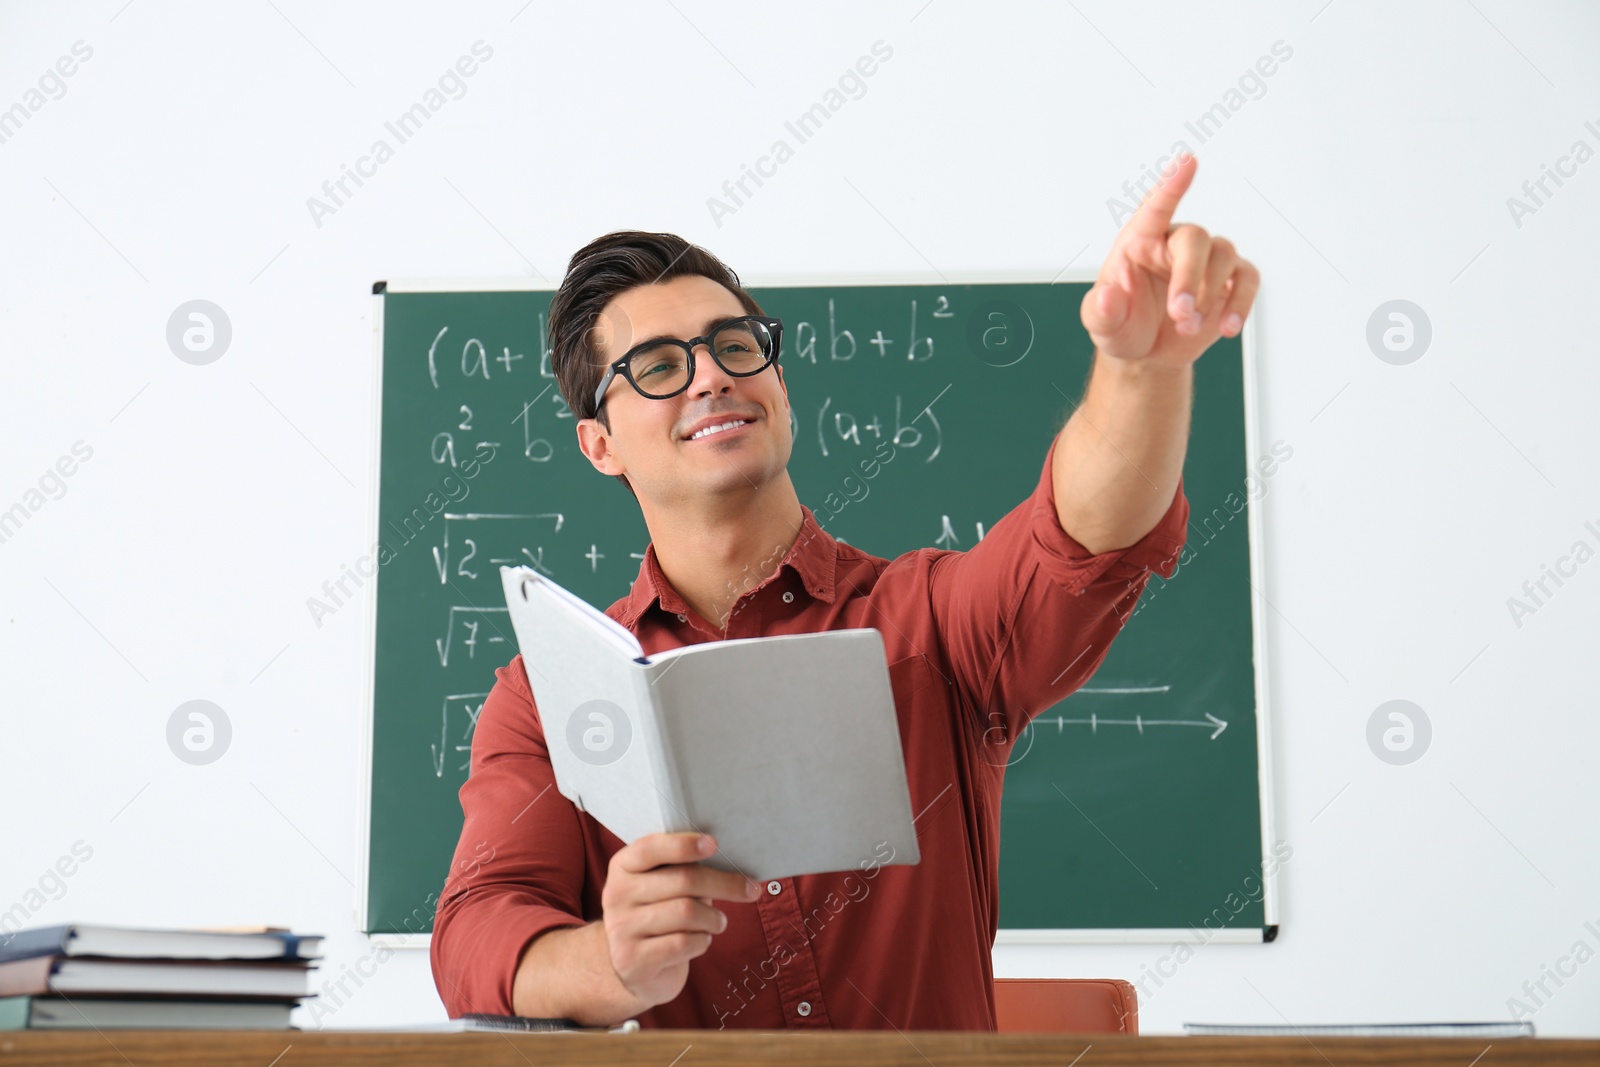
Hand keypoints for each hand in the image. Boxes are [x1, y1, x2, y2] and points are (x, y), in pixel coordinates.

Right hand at [600, 832, 758, 1008]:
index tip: (714, 844)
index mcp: (622, 867)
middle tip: (751, 889)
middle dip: (724, 883)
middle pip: (682, 880)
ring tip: (718, 922)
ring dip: (714, 918)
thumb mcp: (661, 887)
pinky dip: (702, 940)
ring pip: (687, 912)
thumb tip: (730, 863)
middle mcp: (616, 895)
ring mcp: (621, 928)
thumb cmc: (658, 916)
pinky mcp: (632, 960)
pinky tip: (700, 940)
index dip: (684, 845)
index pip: (650, 848)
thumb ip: (682, 870)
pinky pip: (683, 943)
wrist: (632, 968)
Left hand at [1080, 154, 1258, 368]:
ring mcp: (1205, 260)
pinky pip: (1247, 279)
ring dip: (1210, 295)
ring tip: (1188, 328)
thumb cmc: (1122, 325)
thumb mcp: (1102, 324)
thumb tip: (1107, 299)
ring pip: (1224, 255)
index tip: (1187, 160)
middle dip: (1189, 277)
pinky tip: (1228, 327)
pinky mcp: (1228, 281)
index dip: (1172, 184)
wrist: (1147, 352)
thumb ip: (1100, 311)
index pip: (1156, 206)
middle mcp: (1174, 242)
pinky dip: (1241, 303)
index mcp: (1139, 240)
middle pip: (1195, 239)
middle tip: (1180, 315)